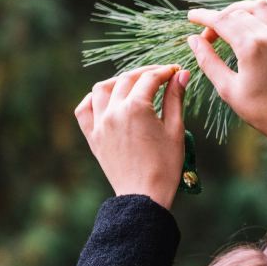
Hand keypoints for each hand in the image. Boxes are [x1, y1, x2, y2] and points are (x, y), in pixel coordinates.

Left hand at [75, 65, 188, 210]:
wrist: (144, 194)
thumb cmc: (165, 165)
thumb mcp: (175, 130)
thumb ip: (176, 98)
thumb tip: (181, 75)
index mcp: (137, 108)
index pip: (150, 79)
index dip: (165, 71)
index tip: (176, 71)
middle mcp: (114, 111)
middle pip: (127, 79)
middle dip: (145, 73)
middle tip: (160, 75)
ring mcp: (100, 123)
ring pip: (102, 88)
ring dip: (118, 81)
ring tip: (133, 84)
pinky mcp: (93, 136)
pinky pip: (85, 109)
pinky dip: (93, 99)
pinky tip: (107, 99)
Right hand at [186, 0, 266, 150]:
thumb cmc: (263, 112)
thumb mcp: (228, 90)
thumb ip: (208, 61)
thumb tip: (193, 40)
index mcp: (252, 48)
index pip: (221, 21)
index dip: (203, 17)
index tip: (191, 17)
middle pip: (238, 13)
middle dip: (219, 19)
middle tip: (209, 37)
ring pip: (261, 7)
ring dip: (241, 8)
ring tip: (230, 21)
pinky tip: (259, 14)